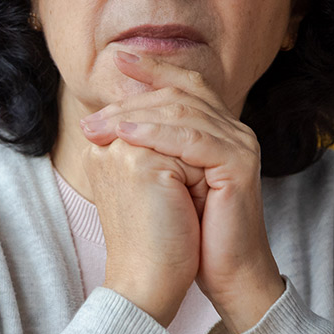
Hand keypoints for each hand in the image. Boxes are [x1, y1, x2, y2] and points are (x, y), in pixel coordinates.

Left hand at [81, 50, 285, 333]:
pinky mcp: (240, 163)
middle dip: (131, 100)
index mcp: (219, 129)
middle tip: (92, 117)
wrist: (226, 274)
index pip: (184, 85)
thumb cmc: (193, 233)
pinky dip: (157, 133)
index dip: (152, 67)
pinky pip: (193, 138)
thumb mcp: (163, 179)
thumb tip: (102, 118)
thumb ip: (146, 145)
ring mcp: (241, 144)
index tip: (115, 59)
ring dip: (135, 115)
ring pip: (183, 113)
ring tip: (100, 124)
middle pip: (179, 95)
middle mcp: (235, 130)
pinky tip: (128, 134)